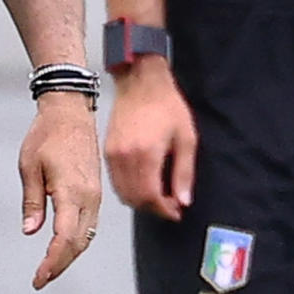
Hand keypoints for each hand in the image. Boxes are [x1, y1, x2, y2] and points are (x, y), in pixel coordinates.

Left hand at [20, 91, 104, 288]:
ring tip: (50, 268)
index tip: (39, 276)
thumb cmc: (48, 134)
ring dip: (70, 255)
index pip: (65, 237)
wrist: (71, 112)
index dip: (53, 261)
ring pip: (87, 237)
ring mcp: (95, 195)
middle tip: (41, 279)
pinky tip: (65, 247)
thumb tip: (30, 230)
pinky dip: (78, 241)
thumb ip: (32, 201)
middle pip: (79, 243)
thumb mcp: (29, 166)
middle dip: (60, 265)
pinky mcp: (96, 192)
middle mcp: (88, 197)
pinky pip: (90, 225)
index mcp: (71, 191)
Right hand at [105, 64, 198, 219]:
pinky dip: (129, 190)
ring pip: (123, 193)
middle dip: (153, 208)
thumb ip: (184, 172)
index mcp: (146, 154)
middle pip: (135, 199)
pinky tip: (143, 184)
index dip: (164, 210)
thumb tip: (183, 200)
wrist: (141, 82)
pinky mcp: (107, 151)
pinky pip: (115, 181)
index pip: (150, 196)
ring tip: (159, 197)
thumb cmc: (165, 104)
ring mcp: (113, 155)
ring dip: (140, 201)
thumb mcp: (186, 138)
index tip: (175, 212)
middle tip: (170, 206)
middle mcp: (125, 157)